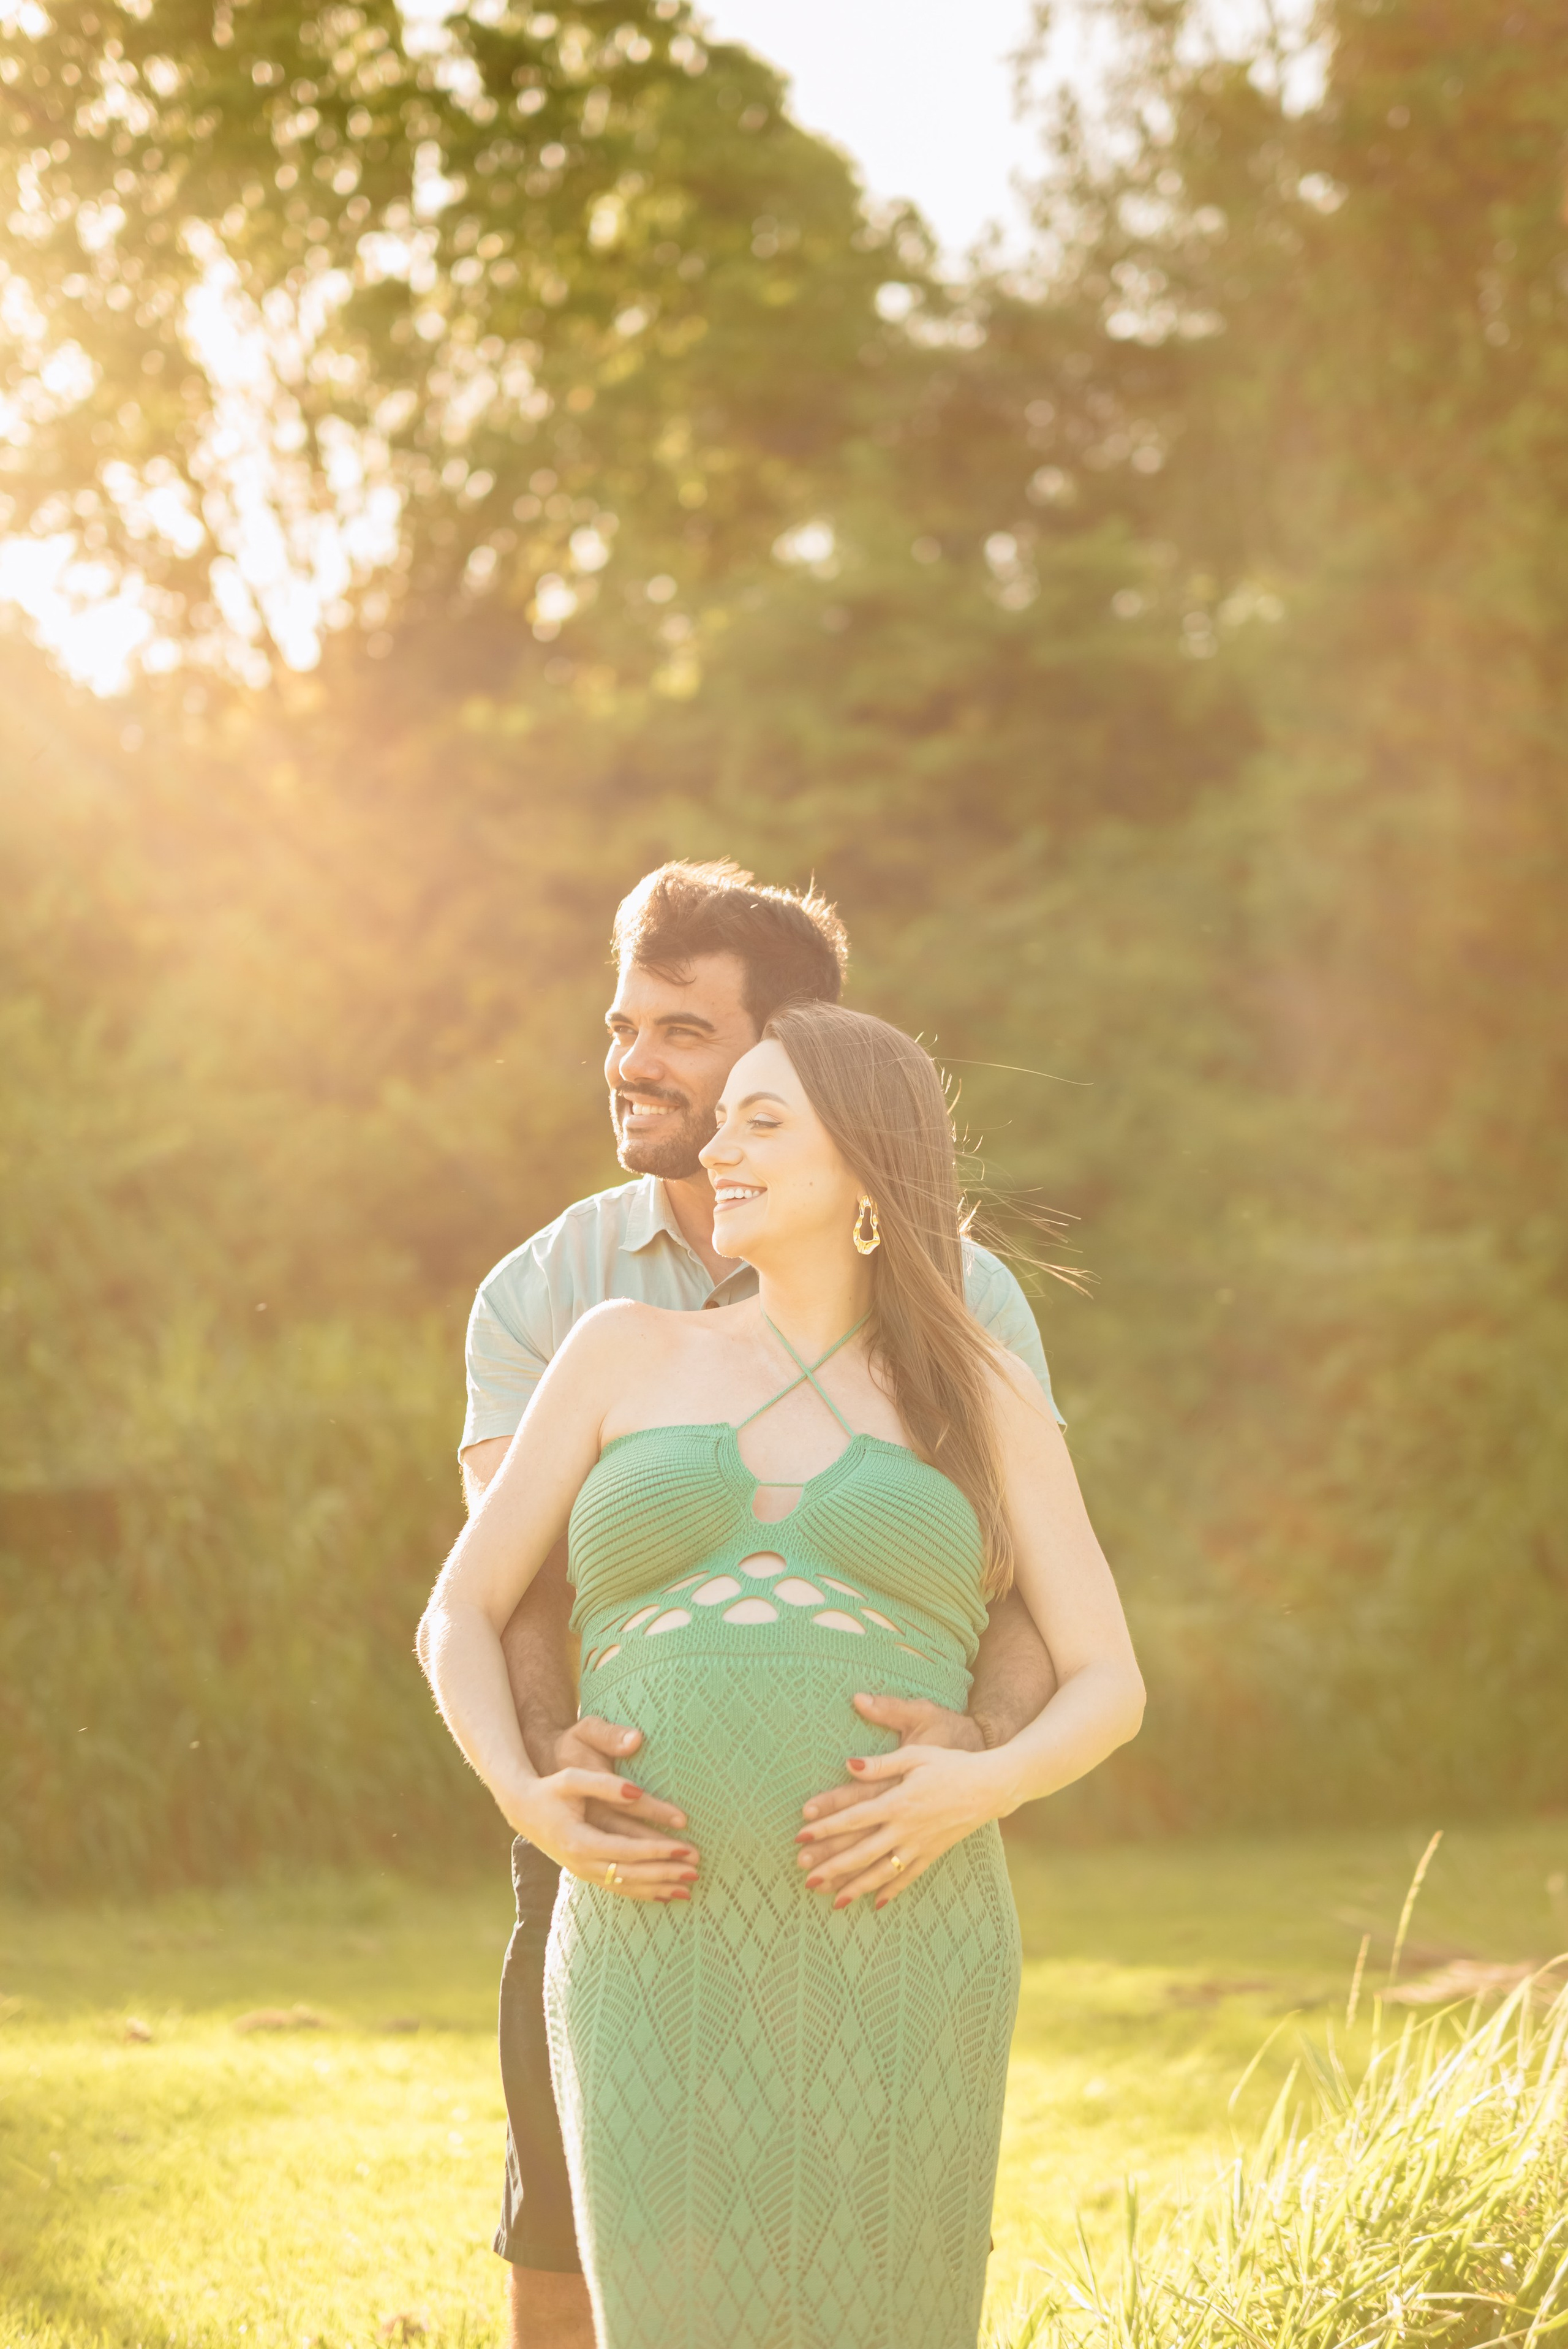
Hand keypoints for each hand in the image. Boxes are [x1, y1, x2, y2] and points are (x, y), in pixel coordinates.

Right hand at [510, 1717, 699, 1901]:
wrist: (523, 1809)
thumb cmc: (551, 1788)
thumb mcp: (573, 1779)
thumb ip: (605, 1784)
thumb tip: (637, 1792)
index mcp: (580, 1840)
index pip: (627, 1849)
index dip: (657, 1850)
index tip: (684, 1848)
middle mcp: (581, 1863)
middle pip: (630, 1873)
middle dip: (665, 1872)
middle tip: (696, 1870)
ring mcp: (583, 1872)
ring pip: (625, 1886)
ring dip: (657, 1888)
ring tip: (689, 1889)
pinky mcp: (585, 1873)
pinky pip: (617, 1889)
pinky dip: (642, 1893)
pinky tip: (664, 1895)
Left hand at [795, 1741, 1008, 1911]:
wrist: (990, 1786)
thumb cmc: (950, 1765)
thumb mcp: (915, 1755)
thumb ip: (880, 1764)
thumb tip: (847, 1765)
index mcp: (898, 1801)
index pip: (853, 1817)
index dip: (825, 1827)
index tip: (800, 1836)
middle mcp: (906, 1828)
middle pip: (862, 1851)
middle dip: (832, 1866)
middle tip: (805, 1877)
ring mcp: (920, 1845)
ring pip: (882, 1872)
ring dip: (856, 1886)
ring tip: (832, 1900)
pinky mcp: (933, 1853)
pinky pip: (909, 1877)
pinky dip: (891, 1891)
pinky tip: (875, 1903)